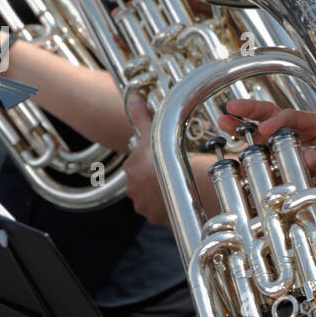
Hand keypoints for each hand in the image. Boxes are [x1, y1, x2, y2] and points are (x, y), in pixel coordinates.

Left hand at [122, 95, 169, 224]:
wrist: (185, 182)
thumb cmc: (168, 156)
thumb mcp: (153, 132)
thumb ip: (141, 116)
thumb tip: (133, 99)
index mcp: (131, 168)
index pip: (137, 165)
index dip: (150, 163)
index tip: (162, 162)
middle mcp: (133, 189)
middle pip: (142, 183)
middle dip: (154, 180)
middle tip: (171, 174)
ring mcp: (143, 205)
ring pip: (150, 199)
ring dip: (160, 195)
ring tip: (177, 188)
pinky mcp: (155, 218)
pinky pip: (160, 213)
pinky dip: (167, 208)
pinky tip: (178, 200)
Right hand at [220, 96, 315, 180]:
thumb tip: (309, 155)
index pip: (293, 116)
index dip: (278, 121)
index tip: (265, 130)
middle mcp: (300, 131)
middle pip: (273, 114)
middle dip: (251, 110)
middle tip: (231, 108)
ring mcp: (289, 146)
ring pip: (263, 133)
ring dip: (242, 127)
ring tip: (222, 122)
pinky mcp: (283, 163)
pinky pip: (264, 158)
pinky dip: (250, 161)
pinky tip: (236, 165)